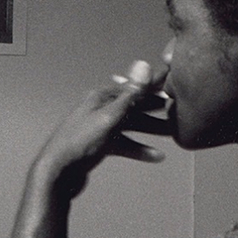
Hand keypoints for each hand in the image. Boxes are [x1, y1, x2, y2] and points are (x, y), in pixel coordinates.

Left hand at [34, 60, 170, 196]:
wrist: (58, 172)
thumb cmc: (79, 142)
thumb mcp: (108, 116)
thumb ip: (130, 94)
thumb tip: (143, 65)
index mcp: (102, 97)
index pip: (134, 87)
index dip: (154, 86)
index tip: (174, 85)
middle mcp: (100, 109)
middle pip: (134, 106)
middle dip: (156, 110)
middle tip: (179, 111)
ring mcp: (100, 128)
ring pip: (131, 125)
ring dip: (151, 129)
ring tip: (172, 133)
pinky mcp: (99, 145)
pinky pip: (124, 144)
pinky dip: (139, 148)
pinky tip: (155, 156)